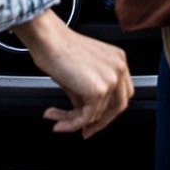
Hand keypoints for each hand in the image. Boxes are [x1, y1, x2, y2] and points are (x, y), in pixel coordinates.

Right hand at [11, 14, 132, 137]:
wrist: (48, 39)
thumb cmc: (58, 48)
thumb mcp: (80, 73)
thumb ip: (88, 94)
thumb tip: (85, 115)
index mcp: (118, 61)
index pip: (122, 93)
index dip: (109, 111)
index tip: (94, 120)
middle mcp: (119, 68)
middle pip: (118, 106)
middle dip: (99, 122)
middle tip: (83, 131)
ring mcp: (111, 79)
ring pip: (99, 113)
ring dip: (76, 121)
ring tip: (57, 120)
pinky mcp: (98, 90)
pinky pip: (87, 116)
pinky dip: (72, 123)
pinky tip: (58, 122)